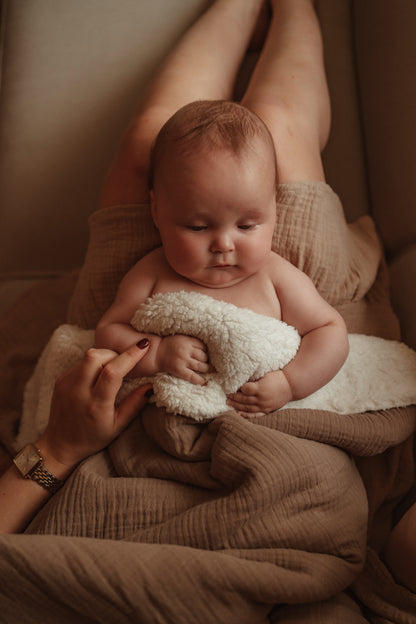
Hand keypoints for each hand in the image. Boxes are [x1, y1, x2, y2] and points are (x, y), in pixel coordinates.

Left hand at [37, 342, 151, 469]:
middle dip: (114, 353)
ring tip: (112, 367)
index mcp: (95, 406)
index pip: (112, 373)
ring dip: (103, 356)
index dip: (129, 356)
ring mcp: (66, 385)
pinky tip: (98, 374)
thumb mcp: (118, 426)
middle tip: (123, 362)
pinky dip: (92, 362)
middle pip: (95, 356)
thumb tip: (150, 385)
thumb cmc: (92, 438)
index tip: (143, 345)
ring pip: (86, 356)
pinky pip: (79, 362)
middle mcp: (78, 392)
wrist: (59, 444)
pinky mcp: (60, 380)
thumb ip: (134, 404)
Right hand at [156, 334, 213, 384]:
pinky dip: (199, 380)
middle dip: (207, 360)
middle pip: (203, 356)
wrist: (154, 353)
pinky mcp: (179, 370)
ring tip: (212, 370)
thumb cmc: (167, 345)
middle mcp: (186, 350)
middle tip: (210, 363)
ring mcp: (182, 360)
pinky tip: (204, 382)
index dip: (206, 350)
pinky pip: (192, 376)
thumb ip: (190, 342)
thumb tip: (205, 349)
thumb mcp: (180, 338)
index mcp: (186, 341)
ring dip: (207, 369)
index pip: (202, 346)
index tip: (206, 354)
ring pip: (200, 366)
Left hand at [226, 369, 292, 417]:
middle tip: (226, 395)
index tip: (230, 385)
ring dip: (236, 406)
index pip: (244, 389)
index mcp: (261, 388)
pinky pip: (255, 415)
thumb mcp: (265, 374)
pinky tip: (239, 413)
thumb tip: (241, 378)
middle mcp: (262, 398)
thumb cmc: (278, 376)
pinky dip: (246, 415)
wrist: (292, 385)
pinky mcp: (267, 410)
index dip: (237, 387)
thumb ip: (254, 377)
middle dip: (233, 397)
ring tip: (228, 403)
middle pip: (244, 399)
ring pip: (247, 408)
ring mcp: (264, 406)